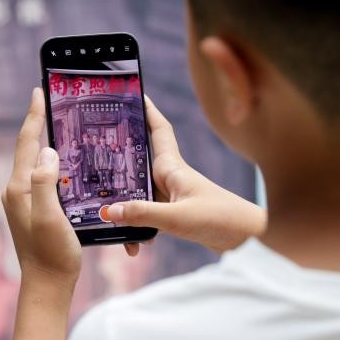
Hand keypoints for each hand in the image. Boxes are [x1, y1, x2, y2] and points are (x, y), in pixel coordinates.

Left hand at [1, 88, 80, 285]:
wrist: (47, 286)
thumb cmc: (52, 255)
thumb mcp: (50, 217)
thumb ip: (45, 183)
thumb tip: (47, 152)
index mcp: (18, 188)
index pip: (27, 143)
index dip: (35, 116)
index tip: (39, 91)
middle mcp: (17, 191)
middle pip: (29, 148)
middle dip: (41, 123)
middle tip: (54, 101)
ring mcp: (24, 200)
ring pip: (36, 162)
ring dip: (48, 142)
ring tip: (62, 124)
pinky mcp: (34, 209)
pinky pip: (43, 176)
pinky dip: (53, 162)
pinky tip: (66, 161)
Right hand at [110, 95, 266, 254]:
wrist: (247, 240)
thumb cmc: (220, 219)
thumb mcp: (176, 218)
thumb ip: (142, 215)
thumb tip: (107, 211)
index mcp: (173, 167)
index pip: (157, 129)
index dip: (145, 109)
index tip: (130, 93)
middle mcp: (169, 177)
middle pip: (137, 161)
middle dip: (117, 157)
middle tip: (92, 149)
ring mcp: (170, 196)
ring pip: (137, 194)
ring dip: (123, 207)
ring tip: (105, 220)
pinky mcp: (173, 214)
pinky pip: (146, 218)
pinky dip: (138, 230)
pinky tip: (134, 246)